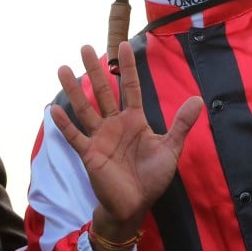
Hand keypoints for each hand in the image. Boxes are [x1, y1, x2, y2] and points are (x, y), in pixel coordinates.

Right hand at [50, 42, 202, 249]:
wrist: (135, 206)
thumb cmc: (152, 178)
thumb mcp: (170, 148)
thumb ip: (181, 124)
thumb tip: (198, 99)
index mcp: (134, 120)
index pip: (130, 87)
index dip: (128, 67)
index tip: (124, 45)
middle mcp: (115, 124)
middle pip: (103, 91)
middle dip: (94, 69)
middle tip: (85, 47)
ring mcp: (100, 138)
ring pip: (85, 108)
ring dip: (74, 89)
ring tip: (62, 68)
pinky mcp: (90, 154)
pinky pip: (75, 136)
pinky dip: (64, 123)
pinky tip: (53, 109)